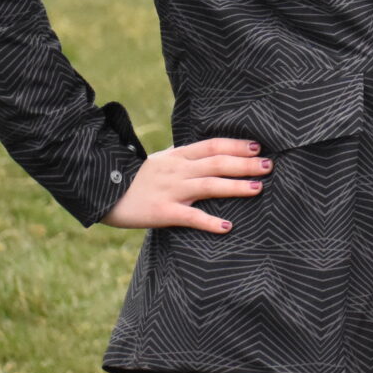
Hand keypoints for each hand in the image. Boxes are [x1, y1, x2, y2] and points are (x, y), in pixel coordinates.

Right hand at [100, 137, 268, 232]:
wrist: (102, 192)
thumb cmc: (136, 179)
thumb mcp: (162, 161)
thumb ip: (186, 159)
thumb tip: (215, 157)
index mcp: (177, 156)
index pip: (212, 145)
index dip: (236, 145)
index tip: (258, 146)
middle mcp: (177, 170)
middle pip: (217, 163)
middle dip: (245, 163)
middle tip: (269, 165)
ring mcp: (170, 190)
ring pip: (209, 185)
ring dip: (236, 186)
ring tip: (258, 188)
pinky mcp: (162, 212)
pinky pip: (189, 217)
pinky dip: (209, 222)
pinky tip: (227, 226)